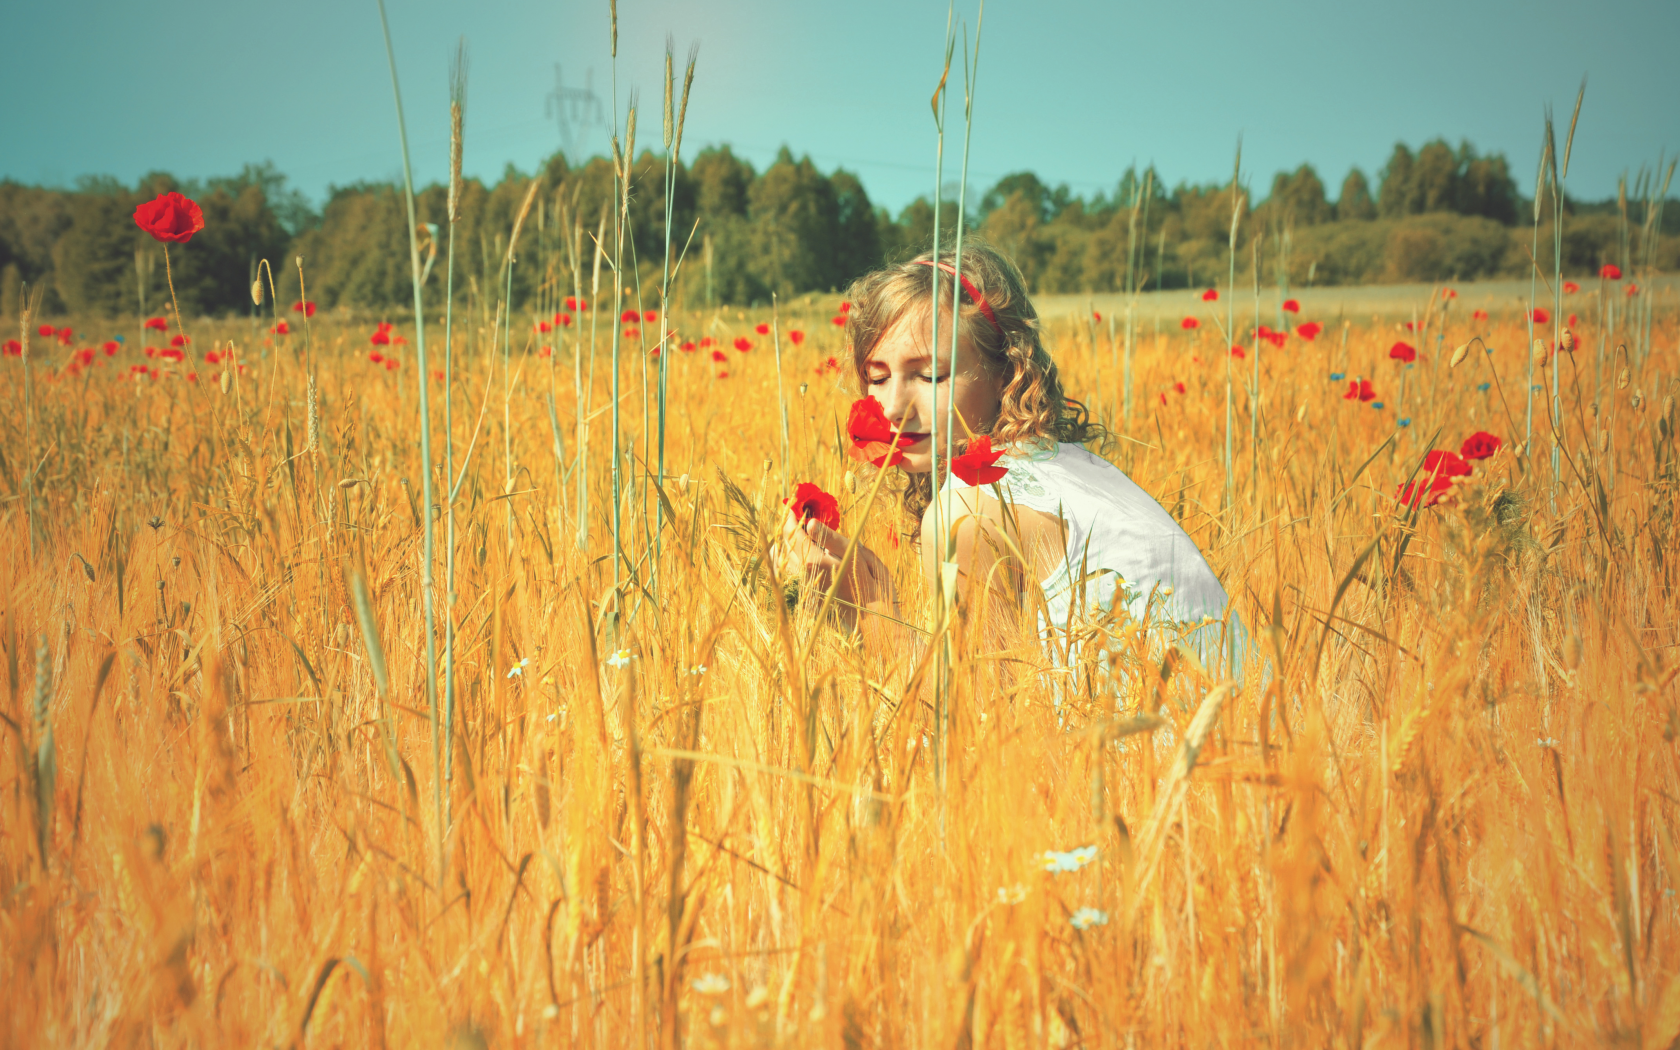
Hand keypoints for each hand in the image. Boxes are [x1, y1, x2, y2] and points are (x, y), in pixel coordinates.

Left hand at [771, 510, 893, 615]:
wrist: (874, 623)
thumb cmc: (873, 586)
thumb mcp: (858, 556)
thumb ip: (832, 539)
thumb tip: (811, 523)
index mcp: (815, 562)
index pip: (794, 535)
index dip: (792, 518)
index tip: (794, 506)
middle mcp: (803, 577)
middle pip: (785, 547)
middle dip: (789, 530)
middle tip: (796, 517)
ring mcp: (803, 590)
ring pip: (783, 563)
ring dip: (786, 547)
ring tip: (797, 535)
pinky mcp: (806, 600)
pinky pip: (789, 577)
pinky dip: (790, 563)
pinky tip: (800, 556)